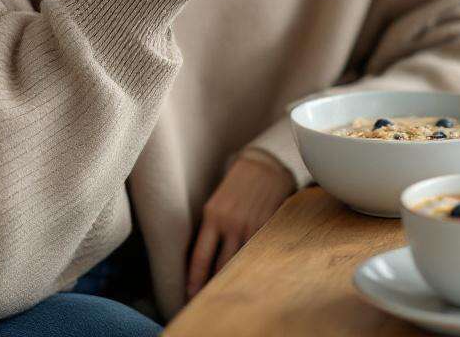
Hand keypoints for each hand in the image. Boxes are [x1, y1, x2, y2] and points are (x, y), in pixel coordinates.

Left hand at [186, 152, 295, 298]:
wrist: (264, 162)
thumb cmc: (237, 180)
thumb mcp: (218, 200)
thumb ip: (213, 224)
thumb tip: (207, 252)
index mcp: (212, 216)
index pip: (200, 257)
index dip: (195, 279)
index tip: (191, 294)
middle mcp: (230, 223)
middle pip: (221, 264)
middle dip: (215, 283)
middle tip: (210, 296)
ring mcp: (251, 224)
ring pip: (241, 260)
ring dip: (235, 276)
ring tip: (231, 289)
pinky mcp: (268, 223)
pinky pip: (260, 250)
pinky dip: (255, 263)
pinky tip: (253, 272)